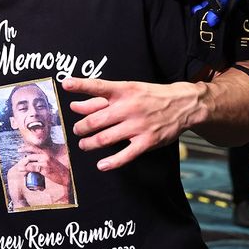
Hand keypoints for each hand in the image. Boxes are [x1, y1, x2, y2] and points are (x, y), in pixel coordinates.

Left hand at [15, 146, 69, 186]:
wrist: (66, 176)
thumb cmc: (58, 171)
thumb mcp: (51, 162)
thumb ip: (43, 160)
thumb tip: (33, 162)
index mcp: (46, 153)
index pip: (34, 148)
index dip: (25, 148)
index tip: (19, 149)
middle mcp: (45, 155)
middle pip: (30, 156)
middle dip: (22, 160)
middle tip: (19, 164)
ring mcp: (44, 161)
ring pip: (29, 161)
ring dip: (23, 165)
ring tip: (20, 169)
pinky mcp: (43, 167)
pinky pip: (31, 167)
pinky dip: (25, 169)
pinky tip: (23, 171)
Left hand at [63, 76, 199, 170]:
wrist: (183, 104)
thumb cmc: (148, 96)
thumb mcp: (126, 91)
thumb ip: (99, 99)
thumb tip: (74, 106)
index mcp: (124, 90)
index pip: (98, 86)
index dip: (81, 85)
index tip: (65, 84)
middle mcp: (129, 107)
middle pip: (96, 120)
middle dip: (81, 128)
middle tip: (77, 130)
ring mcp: (138, 125)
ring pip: (105, 138)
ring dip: (90, 144)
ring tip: (84, 144)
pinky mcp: (147, 141)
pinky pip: (126, 155)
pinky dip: (111, 162)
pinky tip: (101, 165)